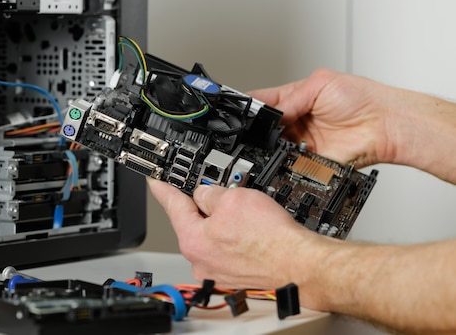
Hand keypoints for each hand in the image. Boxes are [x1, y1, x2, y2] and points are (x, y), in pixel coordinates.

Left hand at [147, 179, 326, 293]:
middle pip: (193, 222)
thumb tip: (205, 192)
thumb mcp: (234, 198)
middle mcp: (200, 261)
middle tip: (224, 194)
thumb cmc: (271, 239)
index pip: (171, 205)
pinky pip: (228, 249)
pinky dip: (236, 238)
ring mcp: (217, 272)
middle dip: (205, 205)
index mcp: (193, 241)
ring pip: (213, 236)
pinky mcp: (234, 276)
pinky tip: (252, 232)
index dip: (163, 188)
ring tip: (249, 218)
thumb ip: (210, 192)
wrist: (300, 265)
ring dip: (224, 223)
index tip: (156, 181)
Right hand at [249, 69, 393, 167]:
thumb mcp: (321, 84)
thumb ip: (291, 98)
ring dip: (269, 145)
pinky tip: (286, 153)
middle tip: (255, 129)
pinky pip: (289, 163)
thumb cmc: (362, 98)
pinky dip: (284, 161)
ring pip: (272, 147)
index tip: (241, 112)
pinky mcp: (309, 160)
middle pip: (263, 127)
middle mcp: (295, 120)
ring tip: (274, 139)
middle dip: (256, 129)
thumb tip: (271, 114)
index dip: (249, 107)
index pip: (262, 102)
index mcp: (294, 98)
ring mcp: (300, 141)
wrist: (385, 125)